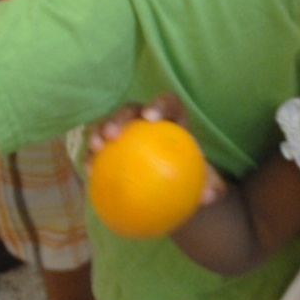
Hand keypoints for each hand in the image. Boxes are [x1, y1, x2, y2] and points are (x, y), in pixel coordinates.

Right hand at [82, 98, 224, 205]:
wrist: (172, 181)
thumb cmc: (190, 175)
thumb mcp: (204, 180)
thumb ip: (211, 185)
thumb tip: (210, 195)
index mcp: (171, 117)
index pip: (167, 103)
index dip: (158, 104)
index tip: (150, 117)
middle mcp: (144, 119)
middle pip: (129, 110)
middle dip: (118, 118)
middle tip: (113, 134)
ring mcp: (125, 131)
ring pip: (107, 124)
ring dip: (98, 132)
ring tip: (95, 149)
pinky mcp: (110, 147)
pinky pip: (98, 150)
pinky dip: (92, 157)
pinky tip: (88, 173)